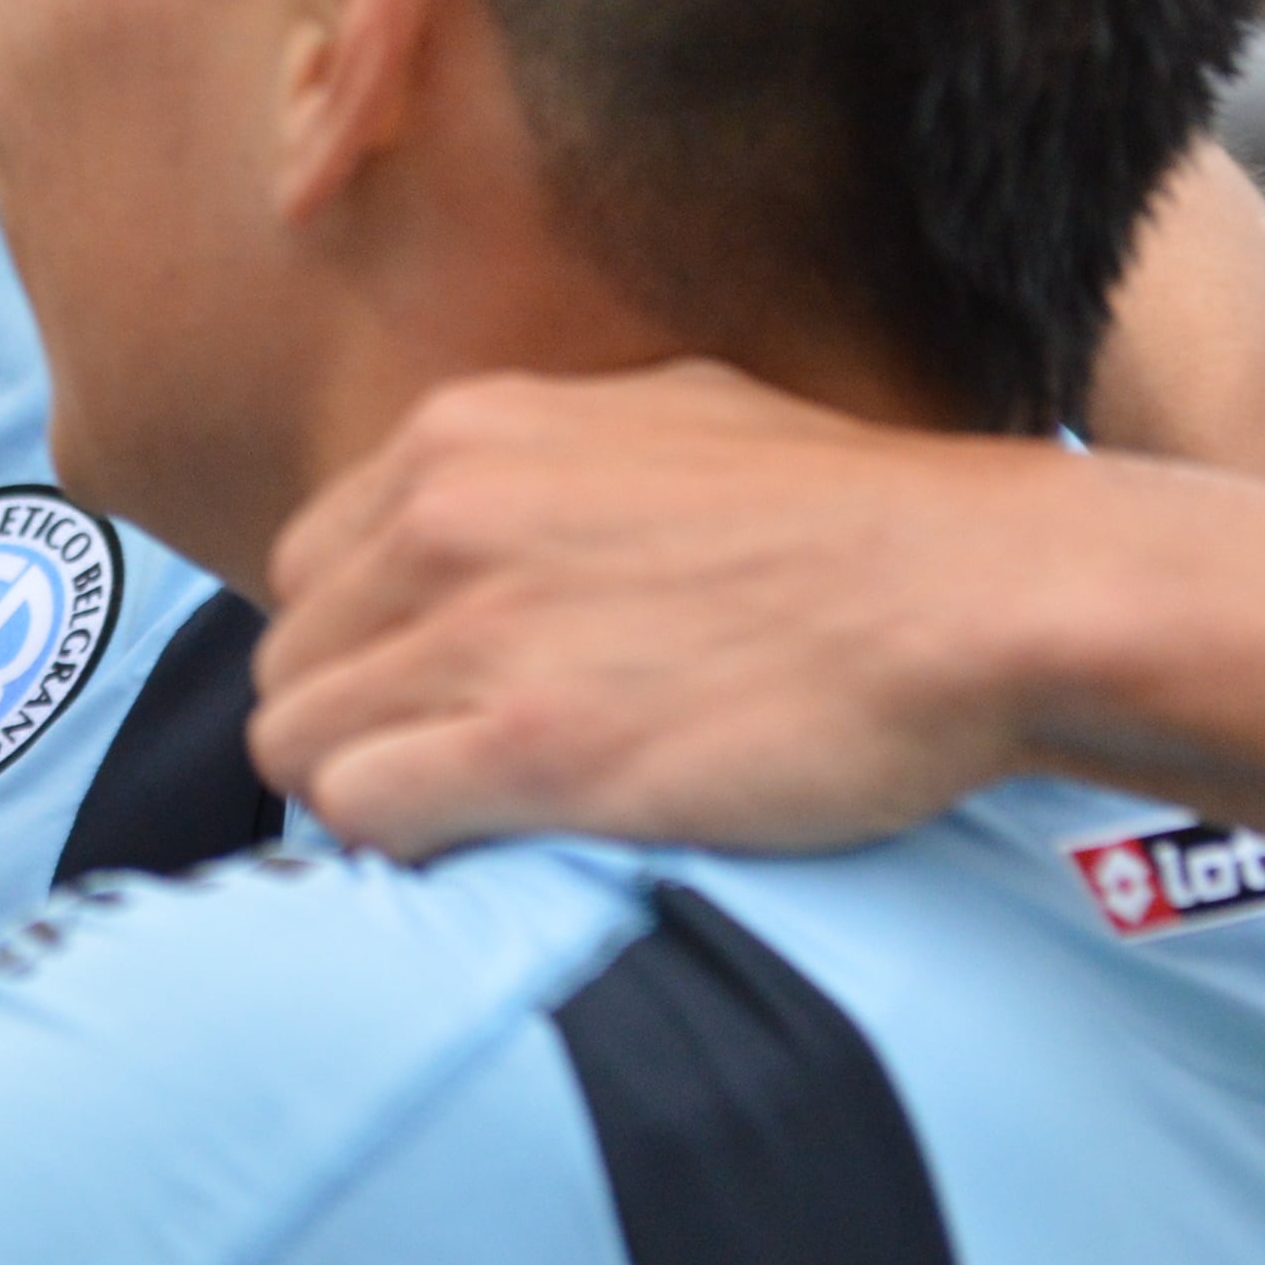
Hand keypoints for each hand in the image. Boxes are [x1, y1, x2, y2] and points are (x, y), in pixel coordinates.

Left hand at [247, 361, 1084, 860]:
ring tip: (468, 821)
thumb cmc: (852, 516)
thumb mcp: (668, 416)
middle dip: (355, 726)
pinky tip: (486, 848)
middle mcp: (445, 516)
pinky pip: (362, 812)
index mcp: (467, 435)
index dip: (364, 647)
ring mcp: (479, 631)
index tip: (433, 696)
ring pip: (299, 744)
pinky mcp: (529, 749)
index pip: (308, 565)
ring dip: (367, 795)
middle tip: (450, 773)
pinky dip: (399, 847)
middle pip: (291, 659)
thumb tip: (493, 507)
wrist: (973, 592)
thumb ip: (546, 460)